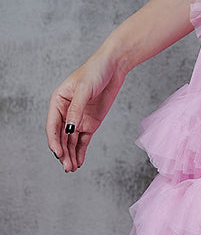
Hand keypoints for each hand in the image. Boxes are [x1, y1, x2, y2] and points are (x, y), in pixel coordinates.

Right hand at [46, 50, 126, 171]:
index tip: (58, 153)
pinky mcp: (91, 122)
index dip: (54, 141)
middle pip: (61, 137)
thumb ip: (76, 110)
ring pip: (71, 141)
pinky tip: (79, 162)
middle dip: (63, 152)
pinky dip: (80, 151)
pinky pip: (83, 140)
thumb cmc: (95, 71)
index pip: (52, 126)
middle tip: (67, 167)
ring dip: (70, 155)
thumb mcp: (84, 90)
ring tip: (72, 168)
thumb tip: (69, 129)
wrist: (114, 66)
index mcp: (57, 102)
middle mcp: (65, 112)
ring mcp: (78, 119)